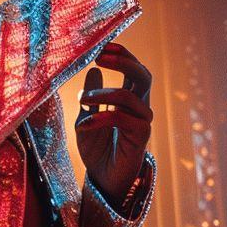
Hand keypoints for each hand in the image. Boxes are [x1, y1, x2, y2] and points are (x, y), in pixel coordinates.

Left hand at [76, 41, 151, 207]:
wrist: (102, 180)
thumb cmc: (97, 149)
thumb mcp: (88, 117)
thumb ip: (92, 97)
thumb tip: (92, 69)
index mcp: (130, 99)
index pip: (134, 69)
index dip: (122, 54)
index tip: (101, 46)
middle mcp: (140, 107)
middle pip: (143, 75)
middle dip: (123, 62)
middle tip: (99, 57)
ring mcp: (142, 122)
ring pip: (129, 96)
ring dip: (103, 94)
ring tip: (83, 99)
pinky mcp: (140, 138)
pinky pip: (122, 119)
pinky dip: (101, 117)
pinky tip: (85, 124)